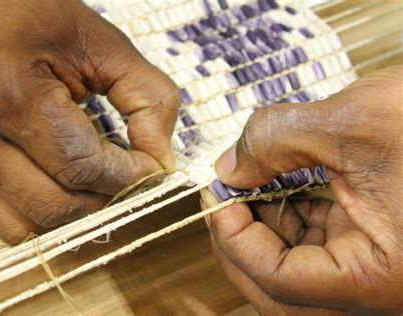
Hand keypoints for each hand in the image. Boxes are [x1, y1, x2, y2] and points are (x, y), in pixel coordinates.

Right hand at [0, 0, 178, 243]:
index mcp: (7, 91)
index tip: (152, 166)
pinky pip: (3, 221)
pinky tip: (57, 178)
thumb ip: (148, 98)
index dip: (132, 177)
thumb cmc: (27, 13)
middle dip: (106, 197)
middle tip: (126, 172)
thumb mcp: (99, 41)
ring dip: (74, 211)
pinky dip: (41, 211)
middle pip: (58, 207)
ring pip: (30, 226)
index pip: (84, 168)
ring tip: (91, 175)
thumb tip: (162, 162)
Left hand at [201, 66, 402, 313]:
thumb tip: (229, 166)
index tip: (217, 197)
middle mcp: (383, 291)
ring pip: (298, 271)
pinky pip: (321, 250)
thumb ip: (276, 139)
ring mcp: (380, 273)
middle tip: (228, 195)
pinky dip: (294, 219)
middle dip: (244, 239)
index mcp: (383, 280)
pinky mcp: (380, 252)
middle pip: (281, 289)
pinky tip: (287, 184)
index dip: (233, 238)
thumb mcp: (355, 121)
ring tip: (257, 181)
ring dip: (267, 227)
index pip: (278, 281)